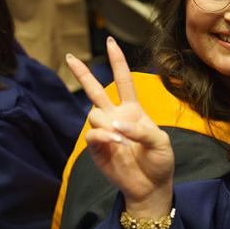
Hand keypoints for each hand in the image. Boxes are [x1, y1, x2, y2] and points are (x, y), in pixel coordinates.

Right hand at [66, 37, 173, 216]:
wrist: (150, 187)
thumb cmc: (159, 161)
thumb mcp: (160, 142)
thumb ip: (141, 130)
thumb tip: (117, 126)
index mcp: (133, 110)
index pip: (123, 80)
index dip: (117, 61)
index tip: (111, 41)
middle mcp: (116, 117)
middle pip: (95, 90)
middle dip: (82, 73)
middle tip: (69, 57)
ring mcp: (104, 131)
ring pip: (94, 113)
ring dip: (108, 123)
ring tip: (122, 140)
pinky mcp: (96, 148)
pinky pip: (92, 134)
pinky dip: (104, 136)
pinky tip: (115, 143)